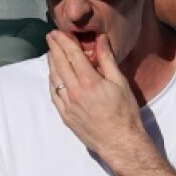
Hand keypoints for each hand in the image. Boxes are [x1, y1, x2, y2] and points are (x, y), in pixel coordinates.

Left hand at [46, 30, 147, 171]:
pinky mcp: (65, 116)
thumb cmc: (125, 112)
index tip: (57, 32)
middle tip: (50, 37)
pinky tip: (53, 76)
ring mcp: (67, 105)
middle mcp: (74, 92)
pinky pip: (54, 95)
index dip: (63, 41)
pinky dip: (52, 82)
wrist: (119, 142)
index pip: (71, 55)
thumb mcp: (120, 82)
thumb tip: (100, 40)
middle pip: (59, 64)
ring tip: (51, 53)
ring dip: (51, 64)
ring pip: (54, 79)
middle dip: (54, 48)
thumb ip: (107, 60)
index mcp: (88, 81)